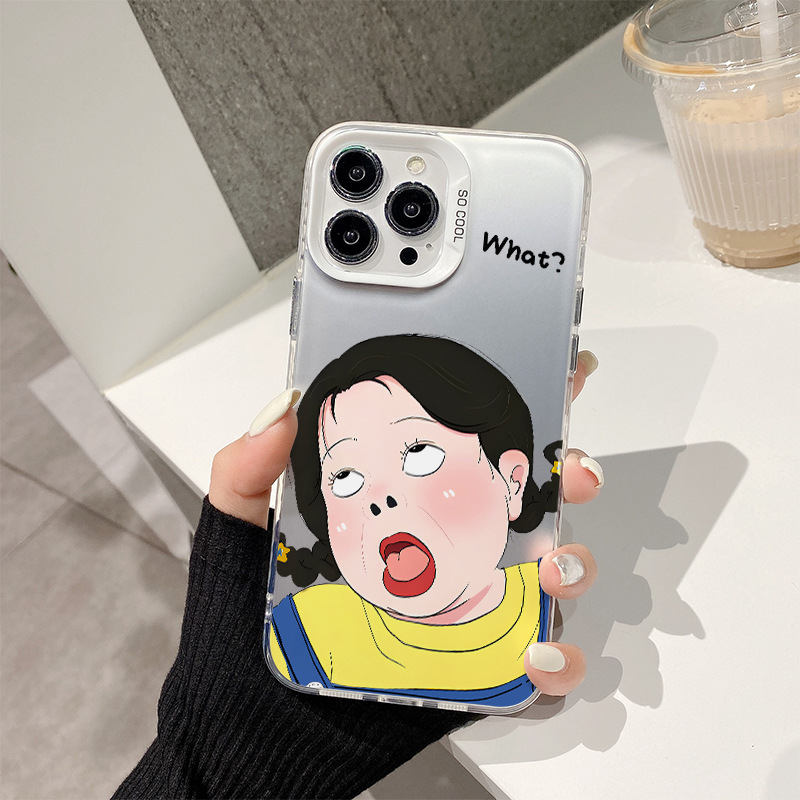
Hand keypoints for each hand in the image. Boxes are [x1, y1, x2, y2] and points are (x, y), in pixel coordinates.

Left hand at [209, 351, 600, 697]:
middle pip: (533, 505)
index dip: (521, 410)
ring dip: (574, 567)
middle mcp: (448, 550)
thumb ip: (247, 470)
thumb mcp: (236, 533)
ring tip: (553, 568)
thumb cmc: (244, 624)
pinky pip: (539, 674)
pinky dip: (557, 665)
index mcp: (407, 506)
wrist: (250, 725)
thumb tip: (283, 408)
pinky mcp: (478, 675)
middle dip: (570, 478)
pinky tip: (535, 654)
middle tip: (572, 473)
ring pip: (552, 582)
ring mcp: (468, 611)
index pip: (471, 447)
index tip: (560, 374)